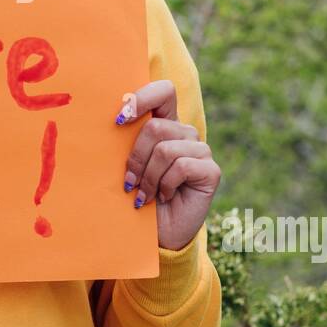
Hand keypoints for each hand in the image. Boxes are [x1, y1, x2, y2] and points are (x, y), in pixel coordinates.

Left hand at [115, 80, 220, 251]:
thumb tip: (114, 119)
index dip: (142, 98)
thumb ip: (126, 141)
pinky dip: (165, 186)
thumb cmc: (139, 197)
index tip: (119, 120)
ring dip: (148, 177)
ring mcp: (201, 150)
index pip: (163, 92)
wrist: (159, 234)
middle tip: (130, 182)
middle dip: (136, 158)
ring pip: (165, 149)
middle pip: (156, 127)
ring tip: (145, 195)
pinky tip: (165, 198)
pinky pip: (181, 167)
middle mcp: (185, 133)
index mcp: (166, 124)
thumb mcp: (128, 165)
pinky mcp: (211, 170)